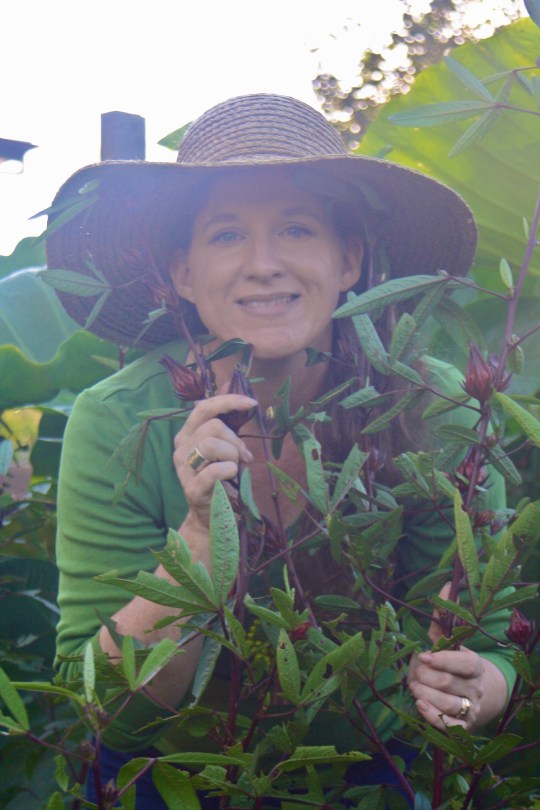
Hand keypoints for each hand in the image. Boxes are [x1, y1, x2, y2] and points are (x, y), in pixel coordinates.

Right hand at [173, 393, 255, 526]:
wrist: (211, 516)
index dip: (228, 401)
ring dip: (232, 455)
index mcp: (186, 435)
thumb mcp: (223, 449)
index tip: (252, 403)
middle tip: (243, 457)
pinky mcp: (192, 489)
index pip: (203, 408)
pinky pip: (215, 470)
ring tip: (234, 468)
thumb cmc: (220, 479)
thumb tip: (244, 401)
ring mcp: (183, 469)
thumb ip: (228, 428)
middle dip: (235, 440)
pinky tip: (231, 477)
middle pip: (213, 426)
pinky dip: (230, 470)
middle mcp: (180, 449)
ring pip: (211, 444)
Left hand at [408, 583, 507, 730]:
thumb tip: (446, 585)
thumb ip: (445, 616)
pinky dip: (433, 718)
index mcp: (474, 664)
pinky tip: (420, 705)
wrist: (480, 695)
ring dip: (424, 695)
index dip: (442, 660)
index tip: (423, 656)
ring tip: (414, 686)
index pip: (464, 662)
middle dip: (424, 676)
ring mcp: (471, 709)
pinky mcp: (464, 727)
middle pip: (447, 683)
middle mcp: (475, 688)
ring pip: (447, 705)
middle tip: (415, 671)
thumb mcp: (450, 640)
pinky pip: (450, 727)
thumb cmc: (456, 662)